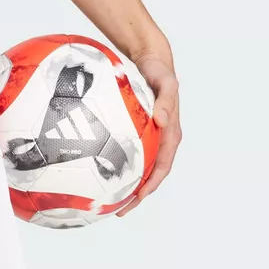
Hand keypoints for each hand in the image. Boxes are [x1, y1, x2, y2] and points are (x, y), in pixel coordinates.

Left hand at [116, 47, 180, 216]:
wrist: (151, 59)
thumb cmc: (160, 71)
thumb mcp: (167, 83)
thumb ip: (166, 100)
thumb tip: (161, 120)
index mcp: (170, 133)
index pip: (163, 166)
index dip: (152, 184)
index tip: (139, 197)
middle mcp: (160, 138)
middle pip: (150, 173)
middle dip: (137, 194)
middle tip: (120, 210)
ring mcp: (148, 134)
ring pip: (138, 164)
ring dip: (127, 182)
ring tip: (107, 198)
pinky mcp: (135, 128)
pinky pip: (126, 148)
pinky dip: (116, 161)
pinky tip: (97, 165)